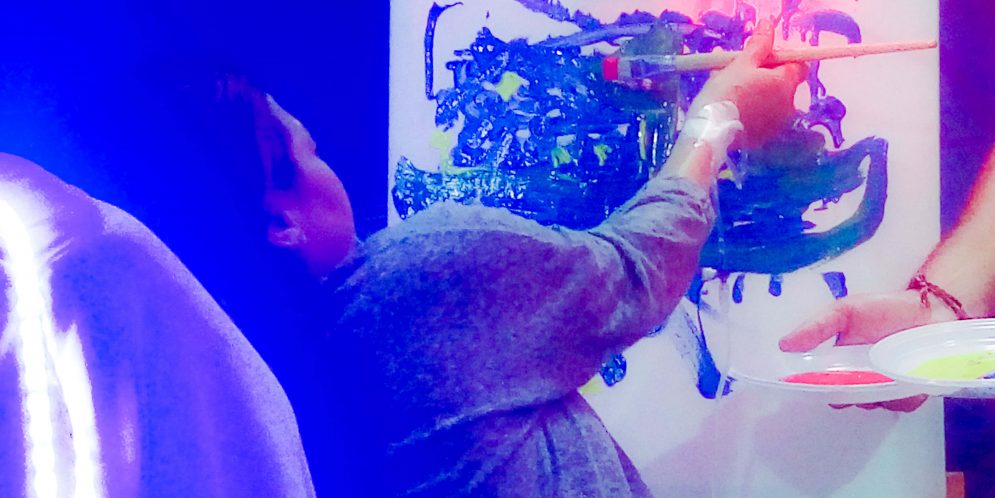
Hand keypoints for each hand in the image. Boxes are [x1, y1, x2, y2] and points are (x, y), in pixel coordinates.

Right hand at [689, 19, 806, 148]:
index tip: (760, 57)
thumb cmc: (727, 93)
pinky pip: (761, 118)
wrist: (711, 132)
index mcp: (786, 83)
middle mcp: (788, 105)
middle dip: (765, 76)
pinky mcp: (763, 138)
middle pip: (783, 84)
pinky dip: (751, 111)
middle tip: (740, 72)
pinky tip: (732, 109)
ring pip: (771, 102)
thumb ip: (759, 45)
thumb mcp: (741, 63)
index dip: (781, 58)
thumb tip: (768, 25)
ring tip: (732, 91)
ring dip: (758, 93)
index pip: (798, 64)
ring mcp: (776, 124)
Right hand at [779, 290, 954, 412]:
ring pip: (872, 404)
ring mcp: (885, 389)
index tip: (811, 383)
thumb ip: (816, 328)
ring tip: (883, 369)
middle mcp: (859, 380)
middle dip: (846, 393)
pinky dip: (901, 394)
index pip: (820, 385)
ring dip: (874, 393)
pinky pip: (900, 404)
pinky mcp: (910, 395)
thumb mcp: (844, 311)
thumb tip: (782, 345)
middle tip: (853, 376)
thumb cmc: (884, 309)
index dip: (814, 388)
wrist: (930, 309)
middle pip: (845, 399)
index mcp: (839, 364)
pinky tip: (904, 375)